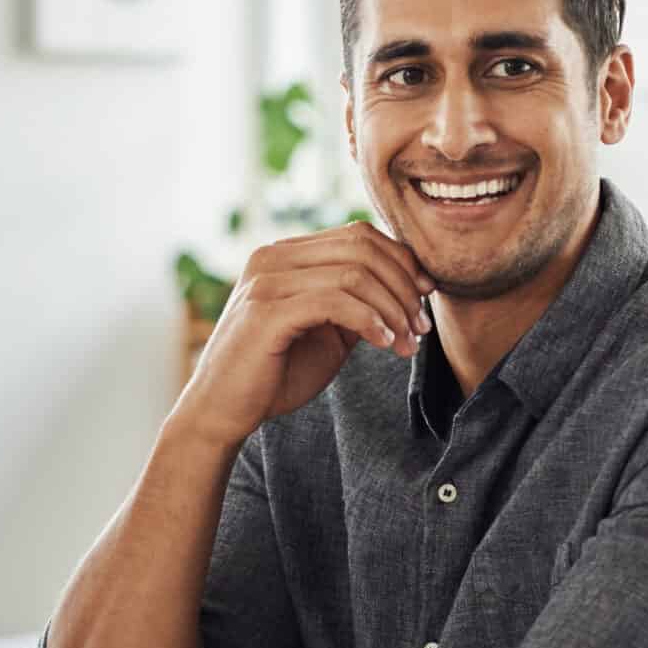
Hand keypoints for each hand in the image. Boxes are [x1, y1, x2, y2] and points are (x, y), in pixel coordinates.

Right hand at [175, 224, 432, 449]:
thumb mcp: (327, 333)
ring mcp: (266, 281)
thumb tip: (408, 287)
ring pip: (354, 273)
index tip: (426, 297)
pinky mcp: (265, 312)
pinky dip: (369, 320)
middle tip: (421, 327)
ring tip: (406, 343)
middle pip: (361, 247)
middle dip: (403, 286)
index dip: (402, 261)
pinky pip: (334, 301)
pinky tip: (384, 344)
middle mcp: (272, 256)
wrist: (222, 412)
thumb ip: (357, 304)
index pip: (358, 235)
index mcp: (286, 254)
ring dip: (392, 309)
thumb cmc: (274, 374)